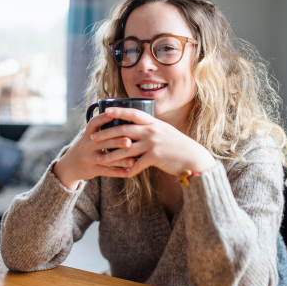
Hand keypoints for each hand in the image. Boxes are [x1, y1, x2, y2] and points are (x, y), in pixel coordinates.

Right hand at [53, 111, 137, 189]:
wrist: (68, 166)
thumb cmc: (83, 148)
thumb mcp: (86, 137)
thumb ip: (98, 130)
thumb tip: (116, 116)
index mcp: (86, 134)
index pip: (94, 123)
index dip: (103, 118)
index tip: (115, 113)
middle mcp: (86, 145)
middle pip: (103, 142)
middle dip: (117, 142)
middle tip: (130, 141)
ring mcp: (88, 158)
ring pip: (106, 159)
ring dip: (120, 160)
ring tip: (133, 160)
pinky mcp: (91, 170)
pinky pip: (106, 172)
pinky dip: (118, 172)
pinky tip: (128, 172)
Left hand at [90, 107, 216, 177]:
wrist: (193, 158)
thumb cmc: (177, 145)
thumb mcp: (164, 131)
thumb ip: (150, 128)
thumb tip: (136, 126)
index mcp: (153, 123)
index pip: (133, 113)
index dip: (118, 111)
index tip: (105, 111)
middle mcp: (152, 131)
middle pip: (124, 131)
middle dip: (106, 134)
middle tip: (93, 137)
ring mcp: (153, 143)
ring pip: (126, 149)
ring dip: (112, 155)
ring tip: (101, 159)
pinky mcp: (155, 157)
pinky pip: (137, 165)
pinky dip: (128, 170)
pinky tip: (121, 174)